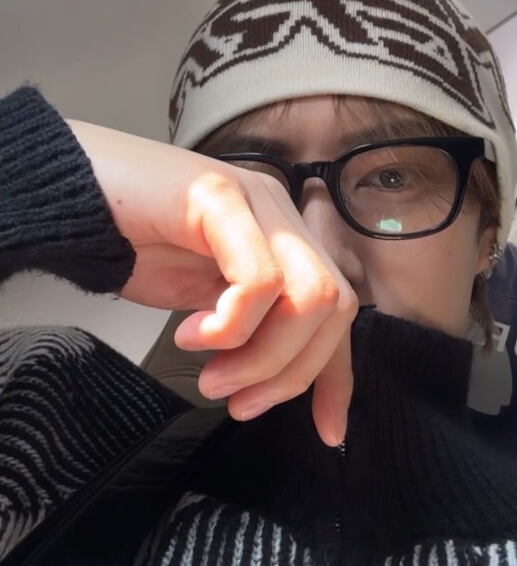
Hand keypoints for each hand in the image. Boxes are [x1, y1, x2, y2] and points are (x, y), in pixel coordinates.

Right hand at [69, 120, 356, 445]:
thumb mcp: (208, 306)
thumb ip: (250, 331)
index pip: (337, 310)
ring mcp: (255, 201)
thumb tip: (275, 381)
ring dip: (261, 357)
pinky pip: (258, 280)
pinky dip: (230, 326)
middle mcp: (280, 216)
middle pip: (335, 306)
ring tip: (210, 373)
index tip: (329, 431)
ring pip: (309, 296)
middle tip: (239, 402)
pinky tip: (189, 333)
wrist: (66, 197)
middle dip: (292, 373)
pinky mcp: (220, 196)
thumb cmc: (133, 247)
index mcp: (283, 241)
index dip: (337, 375)